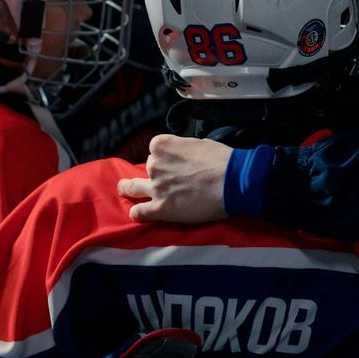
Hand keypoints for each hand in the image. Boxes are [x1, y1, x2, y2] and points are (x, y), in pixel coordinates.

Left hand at [116, 134, 231, 222]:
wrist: (233, 182)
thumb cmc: (222, 160)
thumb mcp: (200, 143)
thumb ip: (183, 149)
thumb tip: (184, 156)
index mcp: (163, 145)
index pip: (155, 150)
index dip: (165, 157)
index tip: (175, 163)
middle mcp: (155, 164)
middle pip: (148, 168)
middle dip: (155, 173)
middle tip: (164, 179)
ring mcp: (156, 187)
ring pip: (132, 187)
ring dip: (128, 188)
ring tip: (125, 190)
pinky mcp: (161, 208)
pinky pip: (140, 212)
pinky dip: (137, 213)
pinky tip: (136, 214)